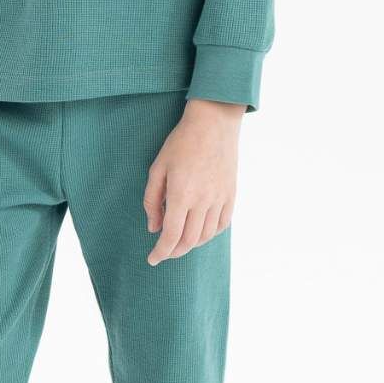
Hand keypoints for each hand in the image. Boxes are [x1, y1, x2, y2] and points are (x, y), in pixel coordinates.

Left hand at [143, 99, 242, 263]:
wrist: (214, 123)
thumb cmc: (181, 143)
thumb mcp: (158, 168)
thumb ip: (152, 200)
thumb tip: (154, 228)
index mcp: (181, 194)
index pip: (171, 235)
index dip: (161, 252)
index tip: (152, 259)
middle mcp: (203, 200)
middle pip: (189, 240)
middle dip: (174, 252)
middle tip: (164, 252)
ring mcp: (219, 198)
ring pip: (206, 235)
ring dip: (191, 245)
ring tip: (179, 243)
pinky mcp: (231, 195)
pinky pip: (222, 224)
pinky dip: (209, 234)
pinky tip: (200, 232)